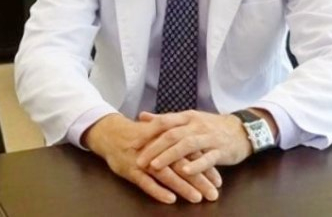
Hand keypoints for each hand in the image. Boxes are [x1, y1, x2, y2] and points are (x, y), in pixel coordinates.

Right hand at [82, 114, 219, 203]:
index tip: (219, 180)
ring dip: (183, 186)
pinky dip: (158, 190)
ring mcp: (145, 159)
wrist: (112, 132)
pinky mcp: (131, 169)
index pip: (191, 153)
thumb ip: (179, 142)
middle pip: (182, 165)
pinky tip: (170, 199)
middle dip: (199, 180)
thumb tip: (201, 151)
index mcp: (168, 139)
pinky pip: (145, 182)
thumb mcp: (160, 133)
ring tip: (197, 198)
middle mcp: (159, 149)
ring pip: (167, 174)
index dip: (205, 166)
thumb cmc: (140, 135)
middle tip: (213, 194)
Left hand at [136, 110, 251, 175]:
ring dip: (170, 156)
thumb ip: (166, 119)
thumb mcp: (189, 119)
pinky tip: (185, 172)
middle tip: (139, 160)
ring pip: (187, 145)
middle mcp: (197, 125)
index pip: (165, 122)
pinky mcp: (221, 150)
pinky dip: (196, 165)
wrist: (241, 130)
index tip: (133, 143)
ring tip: (155, 166)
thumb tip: (142, 116)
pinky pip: (207, 158)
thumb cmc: (210, 126)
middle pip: (172, 134)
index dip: (148, 133)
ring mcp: (209, 137)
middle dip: (154, 148)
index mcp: (188, 117)